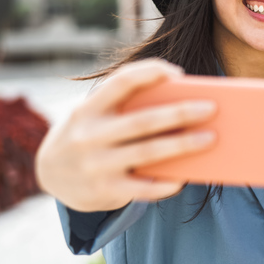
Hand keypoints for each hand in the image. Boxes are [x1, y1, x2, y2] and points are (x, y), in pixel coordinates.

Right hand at [36, 59, 216, 211]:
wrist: (51, 174)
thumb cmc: (91, 134)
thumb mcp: (97, 115)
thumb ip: (127, 106)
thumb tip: (183, 105)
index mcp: (89, 108)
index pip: (121, 82)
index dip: (150, 73)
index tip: (179, 73)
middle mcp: (89, 135)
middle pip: (143, 121)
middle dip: (180, 113)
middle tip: (211, 108)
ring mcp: (96, 164)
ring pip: (148, 153)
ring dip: (183, 145)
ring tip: (211, 138)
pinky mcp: (104, 190)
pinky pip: (142, 188)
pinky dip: (165, 183)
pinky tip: (185, 178)